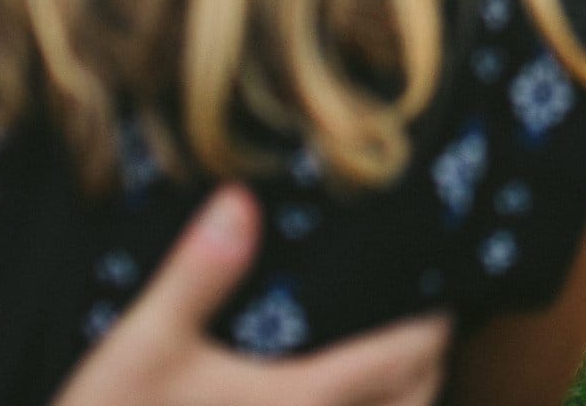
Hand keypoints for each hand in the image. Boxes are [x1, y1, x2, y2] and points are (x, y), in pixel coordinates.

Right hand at [57, 185, 449, 405]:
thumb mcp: (144, 345)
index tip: (440, 298)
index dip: (431, 326)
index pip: (403, 358)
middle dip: (427, 369)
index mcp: (302, 402)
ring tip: (390, 382)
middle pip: (414, 405)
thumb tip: (240, 199)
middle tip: (420, 336)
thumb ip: (199, 272)